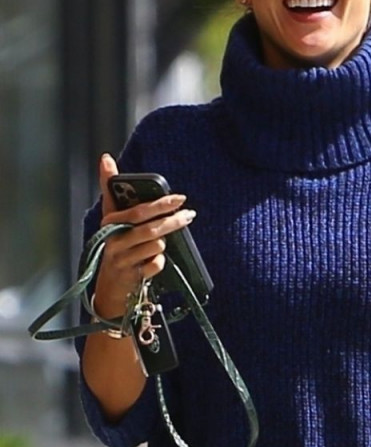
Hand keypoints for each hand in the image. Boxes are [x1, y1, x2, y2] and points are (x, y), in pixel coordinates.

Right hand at [92, 154, 195, 317]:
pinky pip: (156, 263)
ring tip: (157, 245)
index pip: (136, 208)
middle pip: (149, 226)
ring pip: (155, 244)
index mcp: (109, 221)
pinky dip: (158, 262)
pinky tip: (150, 263)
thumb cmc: (118, 247)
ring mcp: (121, 258)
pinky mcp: (130, 276)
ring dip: (162, 244)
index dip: (158, 202)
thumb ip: (113, 193)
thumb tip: (106, 158)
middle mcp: (112, 238)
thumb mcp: (114, 221)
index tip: (176, 196)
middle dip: (172, 219)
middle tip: (189, 213)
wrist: (109, 288)